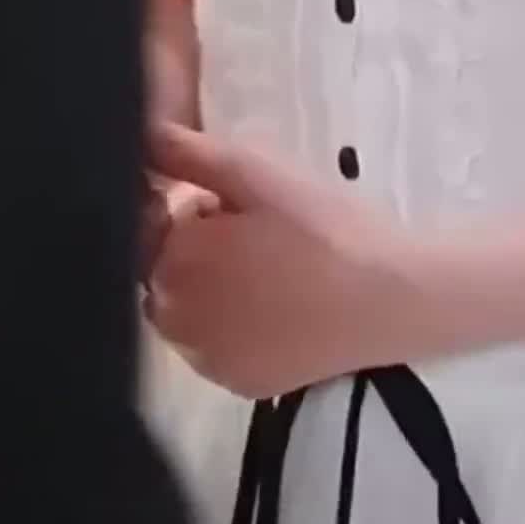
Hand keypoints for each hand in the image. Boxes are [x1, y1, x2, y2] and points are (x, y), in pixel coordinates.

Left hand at [145, 122, 420, 397]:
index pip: (149, 227)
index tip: (229, 202)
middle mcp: (174, 320)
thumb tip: (138, 137)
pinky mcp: (236, 385)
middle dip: (195, 248)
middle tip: (257, 231)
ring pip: (186, 313)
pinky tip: (275, 307)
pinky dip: (230, 327)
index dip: (190, 208)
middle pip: (164, 272)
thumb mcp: (257, 171)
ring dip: (208, 289)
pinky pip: (214, 348)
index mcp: (174, 262)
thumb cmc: (321, 226)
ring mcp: (204, 361)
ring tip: (269, 268)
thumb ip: (188, 152)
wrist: (386, 298)